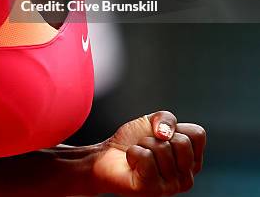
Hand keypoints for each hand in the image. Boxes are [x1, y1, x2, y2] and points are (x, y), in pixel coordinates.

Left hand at [90, 111, 205, 195]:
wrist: (109, 155)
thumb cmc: (134, 140)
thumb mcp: (154, 121)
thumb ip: (167, 118)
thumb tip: (165, 134)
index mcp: (191, 161)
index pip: (198, 134)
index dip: (176, 127)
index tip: (162, 135)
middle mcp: (186, 178)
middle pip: (182, 142)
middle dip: (158, 136)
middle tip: (148, 146)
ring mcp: (170, 187)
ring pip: (162, 148)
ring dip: (144, 145)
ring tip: (139, 156)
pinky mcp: (152, 189)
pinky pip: (146, 158)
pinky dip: (134, 152)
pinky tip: (132, 163)